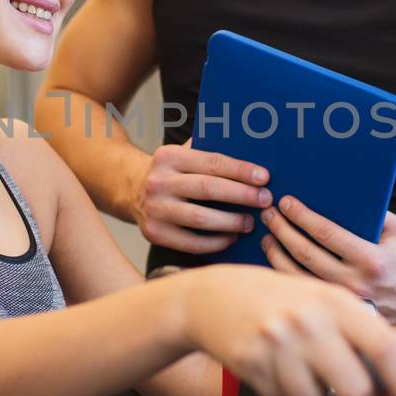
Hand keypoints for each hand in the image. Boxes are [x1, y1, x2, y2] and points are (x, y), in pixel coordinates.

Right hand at [130, 141, 271, 254]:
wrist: (130, 190)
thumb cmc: (171, 172)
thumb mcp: (182, 154)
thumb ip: (208, 152)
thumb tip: (253, 153)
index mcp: (169, 156)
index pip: (212, 162)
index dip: (241, 170)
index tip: (264, 177)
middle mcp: (158, 182)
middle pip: (208, 189)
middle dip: (242, 195)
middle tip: (265, 199)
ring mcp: (155, 210)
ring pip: (200, 219)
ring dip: (231, 222)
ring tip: (250, 222)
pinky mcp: (155, 234)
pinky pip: (192, 243)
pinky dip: (215, 242)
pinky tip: (231, 237)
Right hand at [180, 265, 395, 395]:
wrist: (211, 296)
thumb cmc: (274, 299)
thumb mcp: (320, 299)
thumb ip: (356, 333)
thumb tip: (392, 383)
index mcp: (334, 300)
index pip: (385, 346)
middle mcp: (308, 321)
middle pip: (355, 390)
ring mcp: (277, 345)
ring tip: (307, 379)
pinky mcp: (252, 365)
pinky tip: (280, 375)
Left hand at [260, 201, 395, 324]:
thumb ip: (371, 213)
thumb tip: (335, 195)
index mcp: (372, 259)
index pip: (327, 233)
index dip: (302, 216)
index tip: (285, 202)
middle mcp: (356, 283)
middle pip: (306, 254)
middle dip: (283, 231)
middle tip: (269, 215)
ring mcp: (344, 301)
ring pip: (298, 277)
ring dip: (277, 254)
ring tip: (268, 237)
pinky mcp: (337, 312)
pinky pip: (304, 293)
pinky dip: (285, 276)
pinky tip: (276, 261)